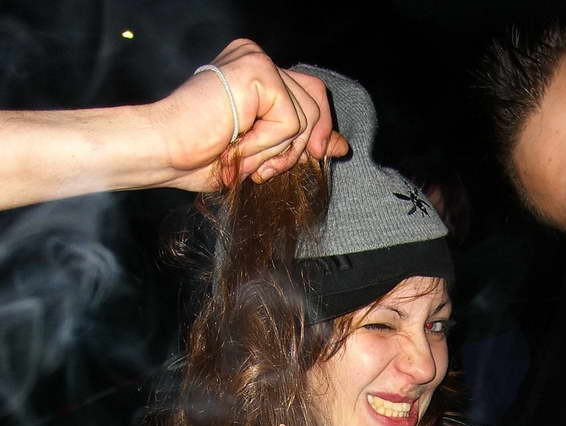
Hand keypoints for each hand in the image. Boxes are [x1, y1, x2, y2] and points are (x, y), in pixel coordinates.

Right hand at [151, 38, 348, 189]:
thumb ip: (299, 144)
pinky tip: (238, 142)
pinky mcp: (257, 71)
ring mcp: (257, 61)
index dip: (322, 127)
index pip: (309, 93)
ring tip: (244, 156)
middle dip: (300, 146)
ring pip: (305, 117)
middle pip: (315, 102)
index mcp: (255, 75)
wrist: (165, 152)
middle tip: (267, 168)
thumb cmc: (199, 157)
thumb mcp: (261, 153)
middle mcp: (257, 60)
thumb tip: (341, 146)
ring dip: (276, 150)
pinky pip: (289, 122)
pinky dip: (266, 144)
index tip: (322, 154)